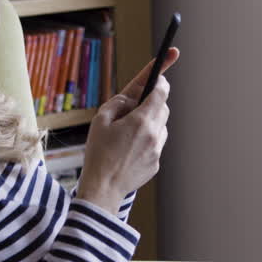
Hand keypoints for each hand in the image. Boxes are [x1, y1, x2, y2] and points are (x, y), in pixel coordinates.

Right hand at [74, 48, 179, 213]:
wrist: (103, 189)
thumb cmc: (98, 154)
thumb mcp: (100, 120)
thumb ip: (118, 103)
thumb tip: (131, 97)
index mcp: (141, 120)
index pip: (161, 91)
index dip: (161, 79)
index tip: (162, 72)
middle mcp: (154, 134)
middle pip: (162, 108)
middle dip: (152, 102)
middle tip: (134, 106)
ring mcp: (157, 150)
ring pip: (160, 127)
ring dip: (149, 123)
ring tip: (127, 133)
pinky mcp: (156, 163)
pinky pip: (155, 144)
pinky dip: (146, 141)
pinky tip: (128, 150)